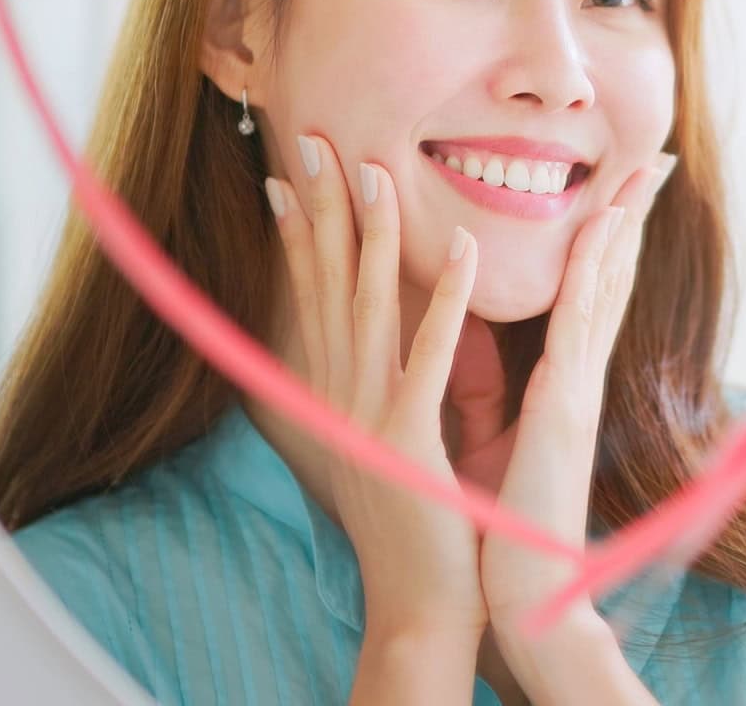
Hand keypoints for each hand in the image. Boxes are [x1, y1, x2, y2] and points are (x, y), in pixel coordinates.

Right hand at [265, 133, 485, 662]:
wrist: (422, 608)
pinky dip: (442, 299)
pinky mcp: (410, 440)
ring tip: (378, 167)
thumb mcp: (384, 443)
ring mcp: (369, 416)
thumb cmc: (415, 527)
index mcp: (334, 394)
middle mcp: (338, 396)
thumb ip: (376, 388)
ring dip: (373, 232)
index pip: (310, 294)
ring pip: (368, 306)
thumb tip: (366, 342)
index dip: (298, 228)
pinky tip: (459, 247)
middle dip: (319, 207)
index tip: (286, 168)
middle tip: (310, 137)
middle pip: (327, 284)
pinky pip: (429, 357)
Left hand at [480, 154, 674, 697]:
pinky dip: (592, 270)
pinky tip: (600, 225)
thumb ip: (496, 389)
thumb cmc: (505, 520)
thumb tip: (480, 352)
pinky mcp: (564, 403)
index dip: (609, 243)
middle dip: (632, 219)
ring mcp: (577, 385)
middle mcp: (578, 376)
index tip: (621, 193)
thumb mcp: (498, 438)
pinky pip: (578, 322)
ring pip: (606, 287)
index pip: (590, 297)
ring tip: (641, 172)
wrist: (519, 583)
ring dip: (622, 225)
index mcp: (564, 384)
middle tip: (654, 161)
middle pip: (612, 279)